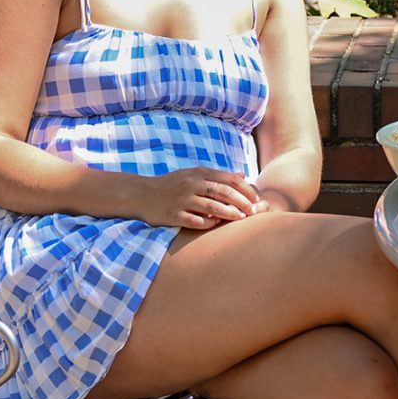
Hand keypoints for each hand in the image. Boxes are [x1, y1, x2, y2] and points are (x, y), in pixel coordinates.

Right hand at [139, 168, 266, 229]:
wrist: (141, 194)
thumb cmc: (173, 185)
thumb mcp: (194, 174)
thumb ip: (218, 175)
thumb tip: (242, 175)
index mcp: (199, 173)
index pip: (229, 179)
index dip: (246, 190)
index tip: (256, 200)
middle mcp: (192, 185)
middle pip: (223, 192)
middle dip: (242, 202)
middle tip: (253, 212)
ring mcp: (182, 200)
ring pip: (212, 207)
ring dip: (229, 213)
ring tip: (241, 218)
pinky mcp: (173, 215)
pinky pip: (195, 221)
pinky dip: (208, 223)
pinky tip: (215, 225)